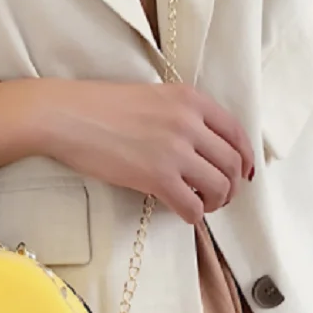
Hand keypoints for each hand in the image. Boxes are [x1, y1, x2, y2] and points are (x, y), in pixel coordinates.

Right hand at [5, 80, 254, 223]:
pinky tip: (185, 214)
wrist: (67, 116)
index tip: (243, 173)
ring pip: (219, 186)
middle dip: (232, 185)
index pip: (236, 132)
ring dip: (216, 202)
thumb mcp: (151, 98)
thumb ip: (179, 116)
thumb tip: (195, 147)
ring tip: (203, 206)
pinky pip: (191, 205)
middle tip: (221, 196)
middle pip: (232, 163)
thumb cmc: (99, 108)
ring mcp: (175, 151)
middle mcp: (190, 123)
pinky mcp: (157, 177)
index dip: (245, 158)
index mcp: (191, 99)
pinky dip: (194, 215)